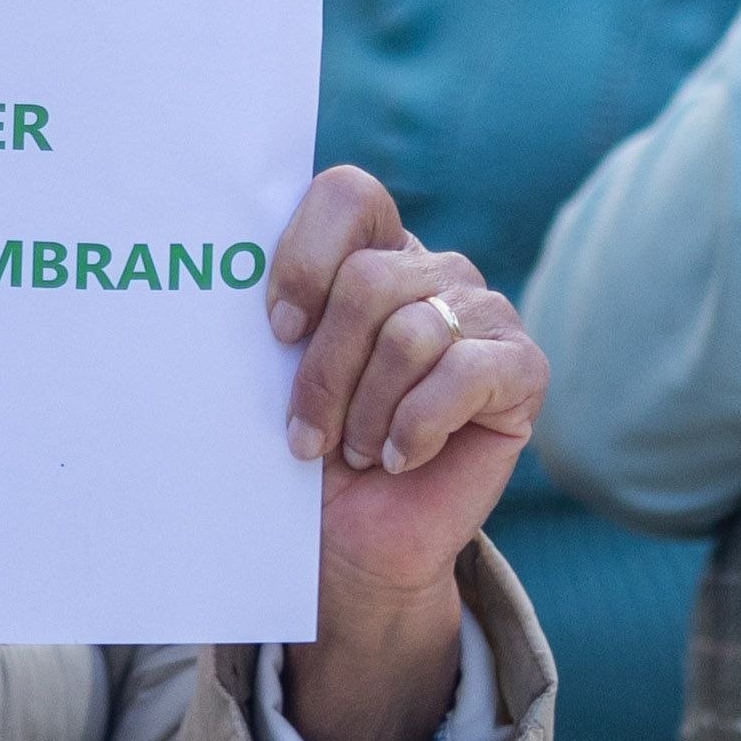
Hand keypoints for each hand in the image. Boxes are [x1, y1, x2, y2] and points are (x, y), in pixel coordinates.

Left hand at [260, 165, 546, 740]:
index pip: (349, 195)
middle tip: (307, 434)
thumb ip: (273, 313)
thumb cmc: (308, 452)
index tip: (276, 332)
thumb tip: (218, 271)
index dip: (306, 258)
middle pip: (369, 279)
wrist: (354, 544)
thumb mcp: (276, 374)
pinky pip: (464, 375)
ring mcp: (485, 313)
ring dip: (367, 411)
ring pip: (409, 333)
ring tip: (358, 452)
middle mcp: (433, 270)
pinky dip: (417, 427)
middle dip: (324, 369)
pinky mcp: (522, 370)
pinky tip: (401, 459)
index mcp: (372, 251)